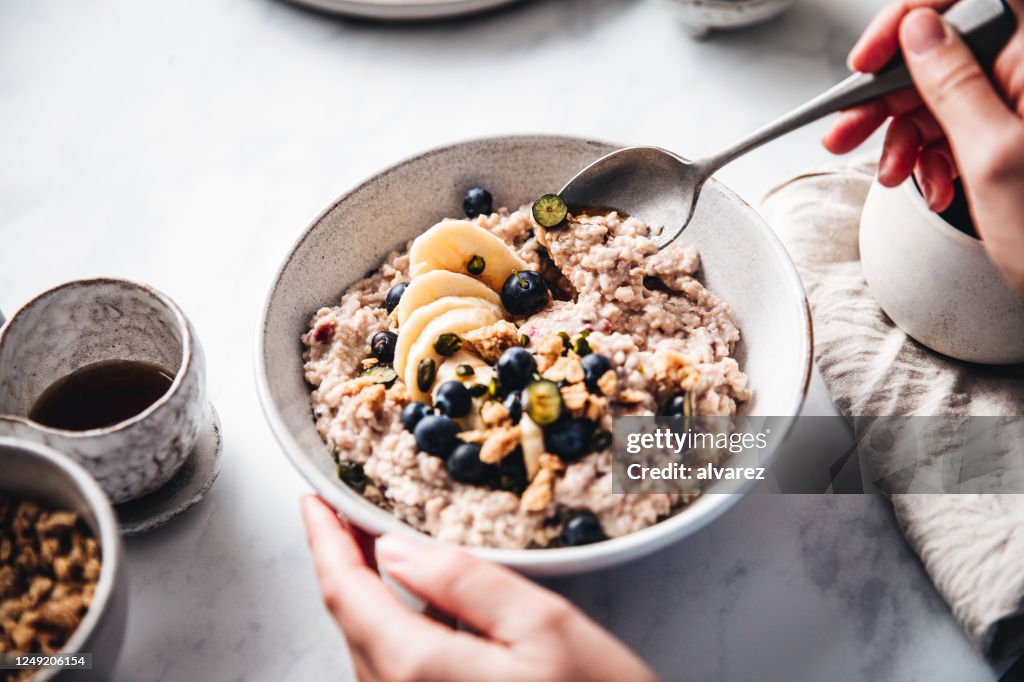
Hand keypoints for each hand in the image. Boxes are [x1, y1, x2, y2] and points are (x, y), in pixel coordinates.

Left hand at [300, 495, 657, 681]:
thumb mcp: (544, 626)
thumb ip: (465, 582)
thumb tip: (396, 550)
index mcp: (418, 670)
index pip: (346, 593)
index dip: (324, 540)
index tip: (315, 500)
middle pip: (351, 620)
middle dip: (343, 560)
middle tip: (344, 510)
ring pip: (370, 646)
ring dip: (366, 591)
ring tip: (375, 543)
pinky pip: (396, 670)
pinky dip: (394, 623)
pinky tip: (419, 600)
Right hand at [823, 0, 1023, 295]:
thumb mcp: (994, 156)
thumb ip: (953, 84)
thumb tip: (918, 32)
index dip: (912, 14)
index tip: (872, 54)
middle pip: (944, 49)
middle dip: (890, 93)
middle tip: (847, 128)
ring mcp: (1022, 103)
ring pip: (941, 94)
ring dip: (903, 135)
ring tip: (890, 173)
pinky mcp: (1013, 133)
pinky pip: (955, 126)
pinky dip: (930, 155)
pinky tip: (929, 182)